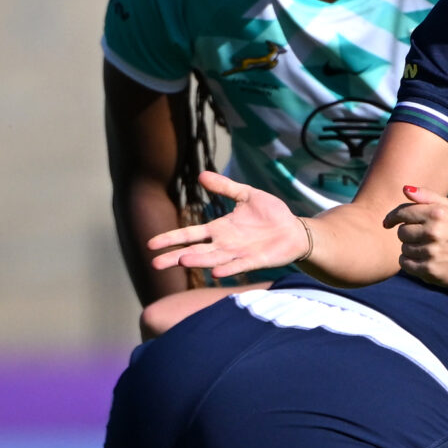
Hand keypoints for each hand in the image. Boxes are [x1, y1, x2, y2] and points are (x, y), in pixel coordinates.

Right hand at [147, 173, 307, 278]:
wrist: (295, 230)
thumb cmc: (271, 214)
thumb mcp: (247, 195)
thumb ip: (225, 187)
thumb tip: (201, 174)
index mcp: (219, 229)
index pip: (190, 235)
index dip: (171, 238)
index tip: (151, 244)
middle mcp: (225, 244)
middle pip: (195, 251)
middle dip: (176, 256)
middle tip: (155, 263)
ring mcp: (239, 254)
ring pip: (213, 259)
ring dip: (198, 261)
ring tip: (181, 261)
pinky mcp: (256, 261)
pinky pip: (240, 266)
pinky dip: (228, 269)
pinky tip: (215, 272)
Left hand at [387, 185, 447, 286]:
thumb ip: (426, 195)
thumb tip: (405, 189)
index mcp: (437, 214)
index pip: (402, 213)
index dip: (392, 218)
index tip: (388, 223)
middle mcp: (434, 232)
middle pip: (401, 233)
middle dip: (408, 234)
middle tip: (422, 237)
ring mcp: (432, 252)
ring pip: (403, 249)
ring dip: (410, 249)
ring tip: (426, 248)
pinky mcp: (429, 270)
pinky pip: (405, 264)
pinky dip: (410, 262)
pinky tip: (423, 259)